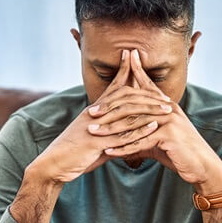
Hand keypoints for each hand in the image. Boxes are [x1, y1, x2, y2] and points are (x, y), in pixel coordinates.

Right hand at [35, 50, 165, 183]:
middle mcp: (96, 114)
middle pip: (125, 97)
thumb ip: (109, 134)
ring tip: (168, 109)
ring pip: (126, 113)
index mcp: (94, 111)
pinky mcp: (96, 142)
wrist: (54, 164)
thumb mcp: (92, 138)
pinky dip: (139, 130)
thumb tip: (125, 136)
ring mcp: (96, 127)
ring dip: (149, 110)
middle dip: (147, 94)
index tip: (134, 58)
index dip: (124, 71)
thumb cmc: (74, 152)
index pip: (112, 87)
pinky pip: (121, 134)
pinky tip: (153, 126)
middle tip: (167, 97)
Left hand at [88, 49, 221, 193]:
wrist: (201, 166)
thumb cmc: (178, 151)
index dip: (135, 70)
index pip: (146, 85)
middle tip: (90, 113)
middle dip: (109, 108)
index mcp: (164, 105)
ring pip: (133, 123)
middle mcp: (167, 108)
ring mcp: (169, 120)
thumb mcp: (158, 137)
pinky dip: (123, 148)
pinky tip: (109, 152)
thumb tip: (123, 135)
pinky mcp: (169, 135)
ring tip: (93, 132)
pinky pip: (140, 141)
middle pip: (132, 104)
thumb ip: (141, 132)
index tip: (125, 57)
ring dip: (111, 129)